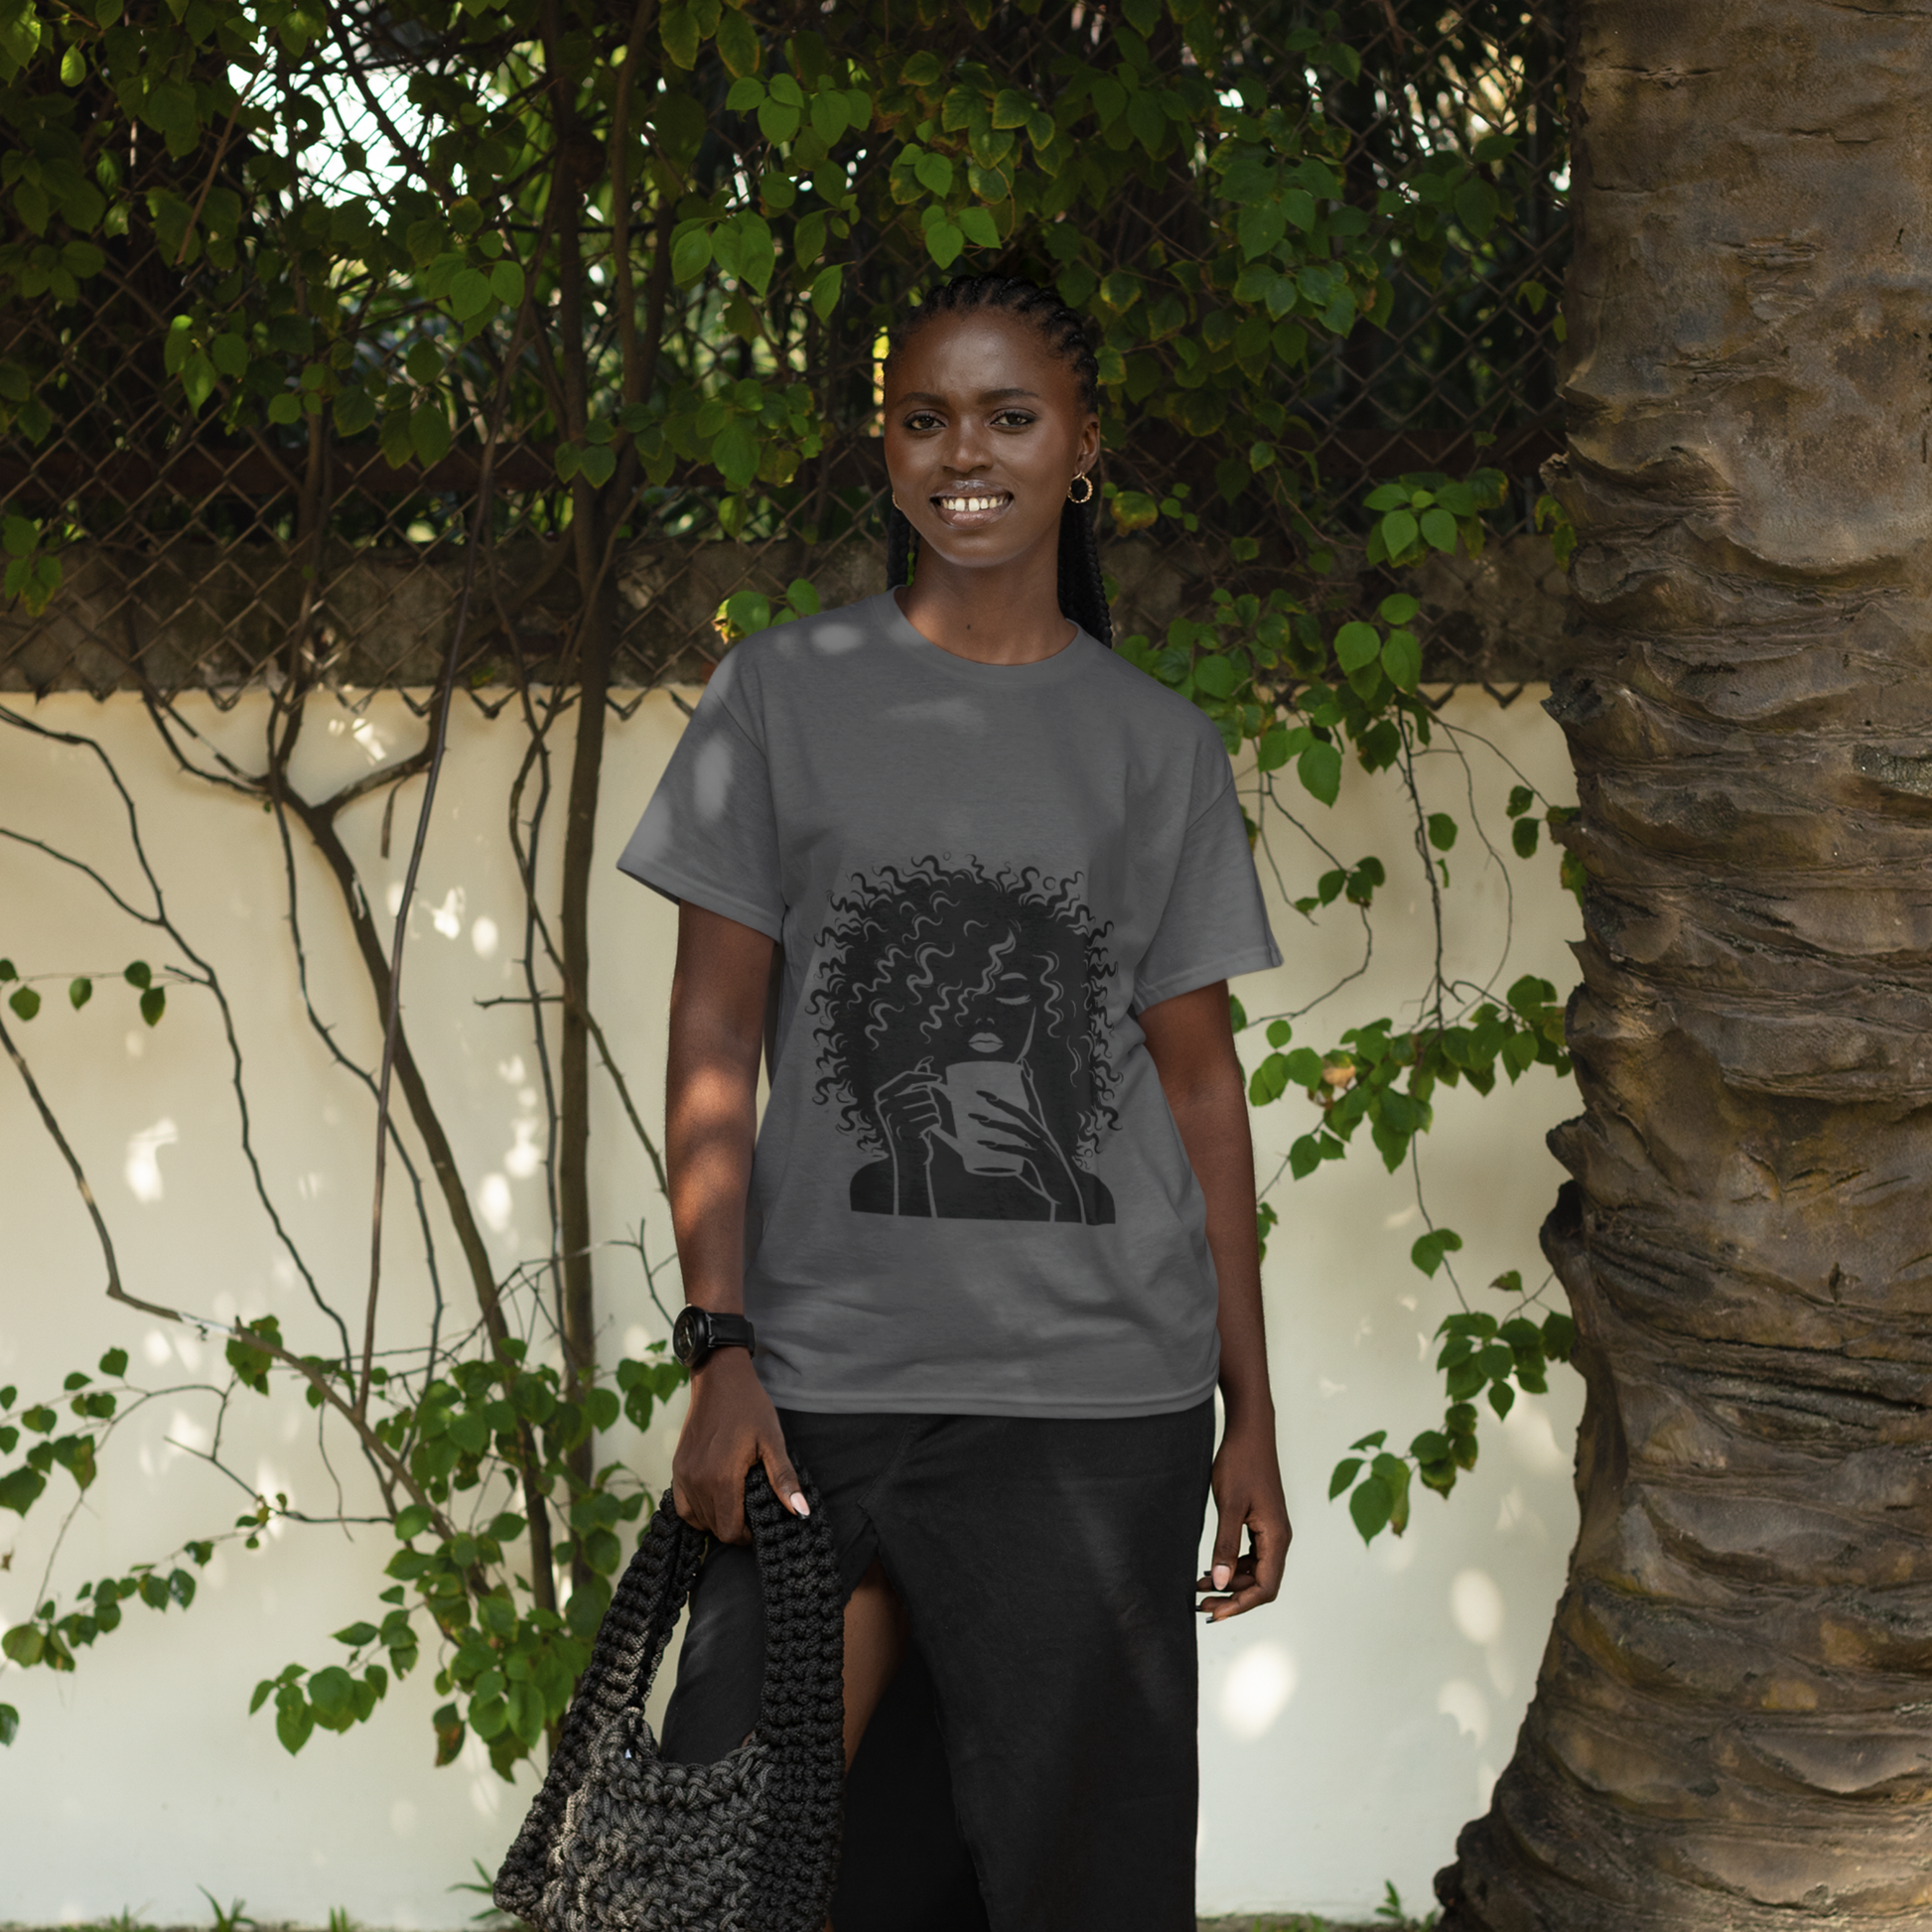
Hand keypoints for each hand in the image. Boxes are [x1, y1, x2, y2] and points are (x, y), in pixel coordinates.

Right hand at [670, 1347, 807, 1542]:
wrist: (720, 1380)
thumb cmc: (750, 1408)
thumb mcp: (772, 1441)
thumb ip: (783, 1479)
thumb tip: (801, 1512)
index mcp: (722, 1479)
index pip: (730, 1531)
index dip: (746, 1535)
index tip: (759, 1523)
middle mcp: (698, 1481)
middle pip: (715, 1528)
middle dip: (734, 1527)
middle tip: (751, 1511)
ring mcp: (684, 1475)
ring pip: (698, 1520)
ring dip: (716, 1520)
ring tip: (735, 1504)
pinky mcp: (678, 1467)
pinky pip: (683, 1506)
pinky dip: (697, 1511)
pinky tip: (713, 1501)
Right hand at [873, 1062, 942, 1153]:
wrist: (909, 1159)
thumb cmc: (912, 1127)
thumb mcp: (911, 1104)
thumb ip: (916, 1084)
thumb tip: (926, 1062)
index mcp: (881, 1096)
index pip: (908, 1077)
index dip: (925, 1076)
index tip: (939, 1079)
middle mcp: (884, 1106)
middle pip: (923, 1092)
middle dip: (930, 1102)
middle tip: (924, 1115)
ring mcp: (893, 1119)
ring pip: (930, 1104)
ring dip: (933, 1114)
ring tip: (925, 1124)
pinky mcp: (906, 1131)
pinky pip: (932, 1117)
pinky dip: (935, 1123)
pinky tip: (928, 1132)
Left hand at [967, 1067, 1086, 1219]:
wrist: (1068, 1198)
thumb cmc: (1048, 1179)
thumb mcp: (1031, 1163)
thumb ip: (1017, 1155)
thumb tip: (995, 1153)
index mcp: (1042, 1132)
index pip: (1034, 1103)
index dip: (1028, 1084)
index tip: (1022, 1066)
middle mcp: (1044, 1135)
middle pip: (1021, 1112)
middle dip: (1001, 1101)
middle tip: (980, 1093)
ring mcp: (1043, 1147)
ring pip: (1017, 1129)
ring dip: (995, 1123)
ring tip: (975, 1119)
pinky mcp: (1040, 1161)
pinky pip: (1018, 1150)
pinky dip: (1001, 1146)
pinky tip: (986, 1144)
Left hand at [1196, 1417, 1289, 1621]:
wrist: (1250, 1433)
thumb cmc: (1240, 1464)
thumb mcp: (1229, 1506)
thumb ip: (1225, 1546)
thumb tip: (1219, 1584)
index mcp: (1276, 1538)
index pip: (1265, 1588)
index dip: (1240, 1605)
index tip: (1214, 1613)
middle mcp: (1279, 1539)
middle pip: (1261, 1585)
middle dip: (1233, 1598)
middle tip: (1200, 1603)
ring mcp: (1271, 1532)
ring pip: (1255, 1572)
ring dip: (1231, 1583)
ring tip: (1199, 1586)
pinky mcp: (1262, 1524)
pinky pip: (1251, 1556)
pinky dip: (1233, 1567)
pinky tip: (1210, 1568)